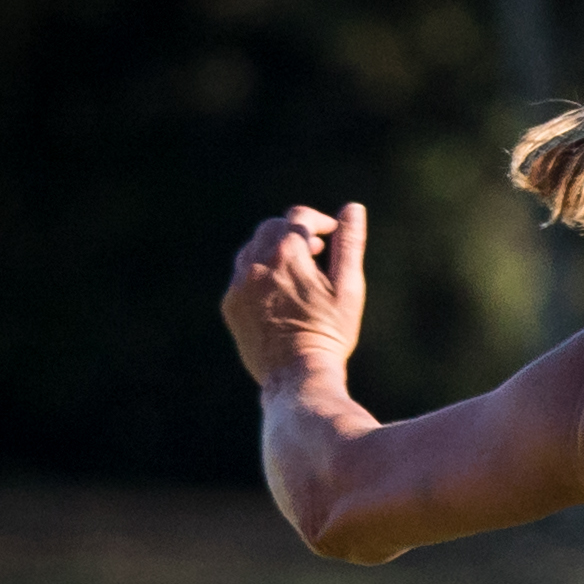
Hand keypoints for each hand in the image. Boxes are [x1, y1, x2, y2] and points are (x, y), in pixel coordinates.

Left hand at [224, 204, 368, 392]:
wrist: (297, 375)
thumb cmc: (330, 332)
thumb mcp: (349, 287)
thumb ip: (349, 245)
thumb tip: (353, 208)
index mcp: (288, 253)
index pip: (299, 217)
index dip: (319, 222)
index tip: (331, 234)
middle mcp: (256, 263)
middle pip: (272, 229)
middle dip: (294, 233)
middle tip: (316, 252)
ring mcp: (239, 284)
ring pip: (252, 250)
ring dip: (274, 252)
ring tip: (297, 272)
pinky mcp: (230, 305)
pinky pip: (242, 277)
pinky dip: (259, 276)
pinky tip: (279, 296)